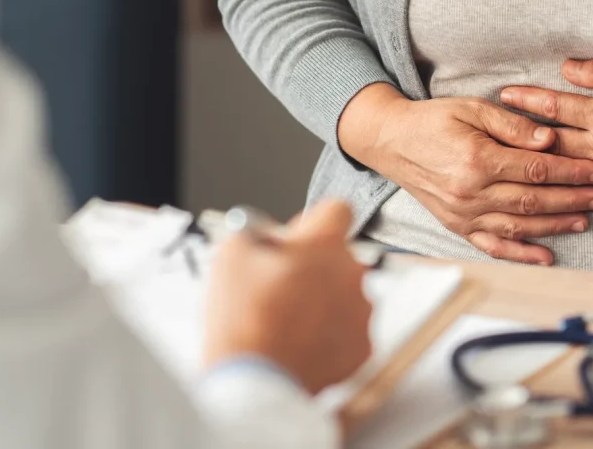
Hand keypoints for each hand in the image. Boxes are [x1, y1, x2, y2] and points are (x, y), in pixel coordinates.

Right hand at [204, 200, 372, 394]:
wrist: (256, 382)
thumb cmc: (244, 321)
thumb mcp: (231, 254)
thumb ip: (254, 233)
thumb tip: (262, 236)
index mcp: (325, 245)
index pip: (336, 209)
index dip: (311, 222)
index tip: (295, 239)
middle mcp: (352, 274)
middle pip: (338, 256)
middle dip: (313, 265)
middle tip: (279, 284)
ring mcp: (360, 313)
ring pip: (344, 293)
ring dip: (321, 299)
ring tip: (285, 318)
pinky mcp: (361, 348)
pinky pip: (348, 328)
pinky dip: (328, 332)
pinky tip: (298, 340)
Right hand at [338, 84, 592, 265]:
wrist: (391, 141)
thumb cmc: (433, 120)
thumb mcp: (473, 108)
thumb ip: (512, 124)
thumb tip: (550, 138)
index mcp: (477, 159)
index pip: (535, 169)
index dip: (570, 171)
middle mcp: (470, 192)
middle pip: (532, 200)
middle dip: (572, 199)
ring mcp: (462, 213)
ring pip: (518, 225)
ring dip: (554, 225)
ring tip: (584, 221)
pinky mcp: (456, 225)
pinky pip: (492, 245)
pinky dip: (520, 254)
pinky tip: (546, 256)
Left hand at [499, 59, 592, 207]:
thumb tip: (566, 68)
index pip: (555, 106)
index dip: (526, 100)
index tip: (503, 95)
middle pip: (550, 143)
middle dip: (518, 137)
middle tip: (488, 133)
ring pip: (562, 174)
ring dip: (533, 169)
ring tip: (503, 164)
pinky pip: (585, 199)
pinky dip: (562, 198)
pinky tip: (540, 196)